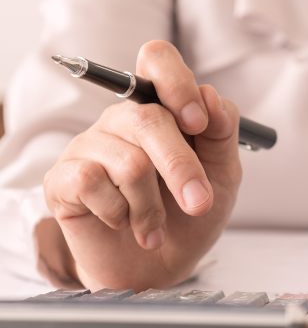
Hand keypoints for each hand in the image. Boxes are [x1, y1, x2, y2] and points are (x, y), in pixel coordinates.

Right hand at [42, 41, 241, 291]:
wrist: (160, 268)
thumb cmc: (190, 216)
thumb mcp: (223, 174)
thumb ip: (222, 132)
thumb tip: (210, 95)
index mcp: (161, 109)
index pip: (157, 60)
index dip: (177, 83)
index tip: (197, 123)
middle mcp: (122, 119)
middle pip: (147, 118)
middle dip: (181, 168)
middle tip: (198, 204)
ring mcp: (90, 146)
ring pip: (129, 162)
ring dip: (153, 207)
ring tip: (155, 225)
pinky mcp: (64, 179)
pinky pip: (92, 183)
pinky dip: (121, 214)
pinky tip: (125, 224)